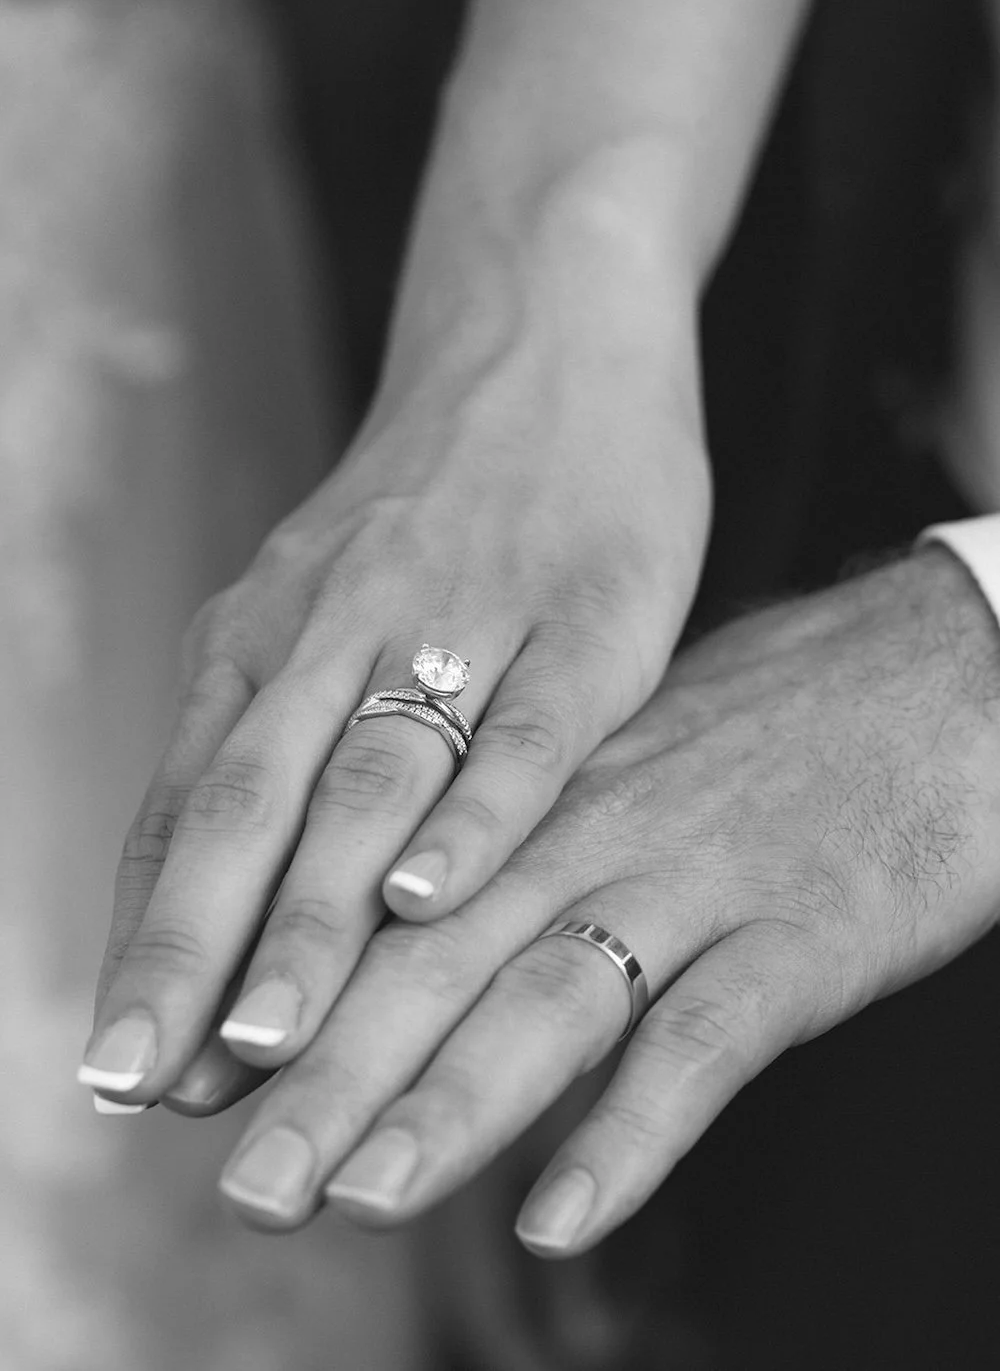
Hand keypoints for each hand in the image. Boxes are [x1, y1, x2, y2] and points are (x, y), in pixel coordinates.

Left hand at [80, 143, 709, 1107]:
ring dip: (313, 913)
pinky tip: (426, 895)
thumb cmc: (436, 512)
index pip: (191, 808)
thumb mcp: (326, 608)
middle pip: (252, 807)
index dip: (152, 940)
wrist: (545, 344)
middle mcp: (340, 628)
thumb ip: (281, 748)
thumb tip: (227, 916)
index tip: (115, 1069)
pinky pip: (522, 723)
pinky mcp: (585, 609)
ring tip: (271, 1042)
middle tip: (150, 1086)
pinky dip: (471, 811)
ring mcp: (461, 613)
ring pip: (369, 779)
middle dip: (199, 954)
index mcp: (270, 637)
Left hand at [193, 547, 999, 1251]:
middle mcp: (598, 831)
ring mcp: (698, 879)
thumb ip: (534, 831)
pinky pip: (706, 1041)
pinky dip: (631, 1131)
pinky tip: (561, 1214)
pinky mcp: (803, 932)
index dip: (292, 996)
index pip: (389, 900)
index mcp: (544, 790)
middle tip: (243, 1181)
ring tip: (355, 1195)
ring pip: (550, 998)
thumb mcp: (629, 753)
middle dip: (331, 1075)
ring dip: (448, 1105)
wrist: (942, 667)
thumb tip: (427, 909)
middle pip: (441, 961)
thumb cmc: (780, 717)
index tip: (204, 1084)